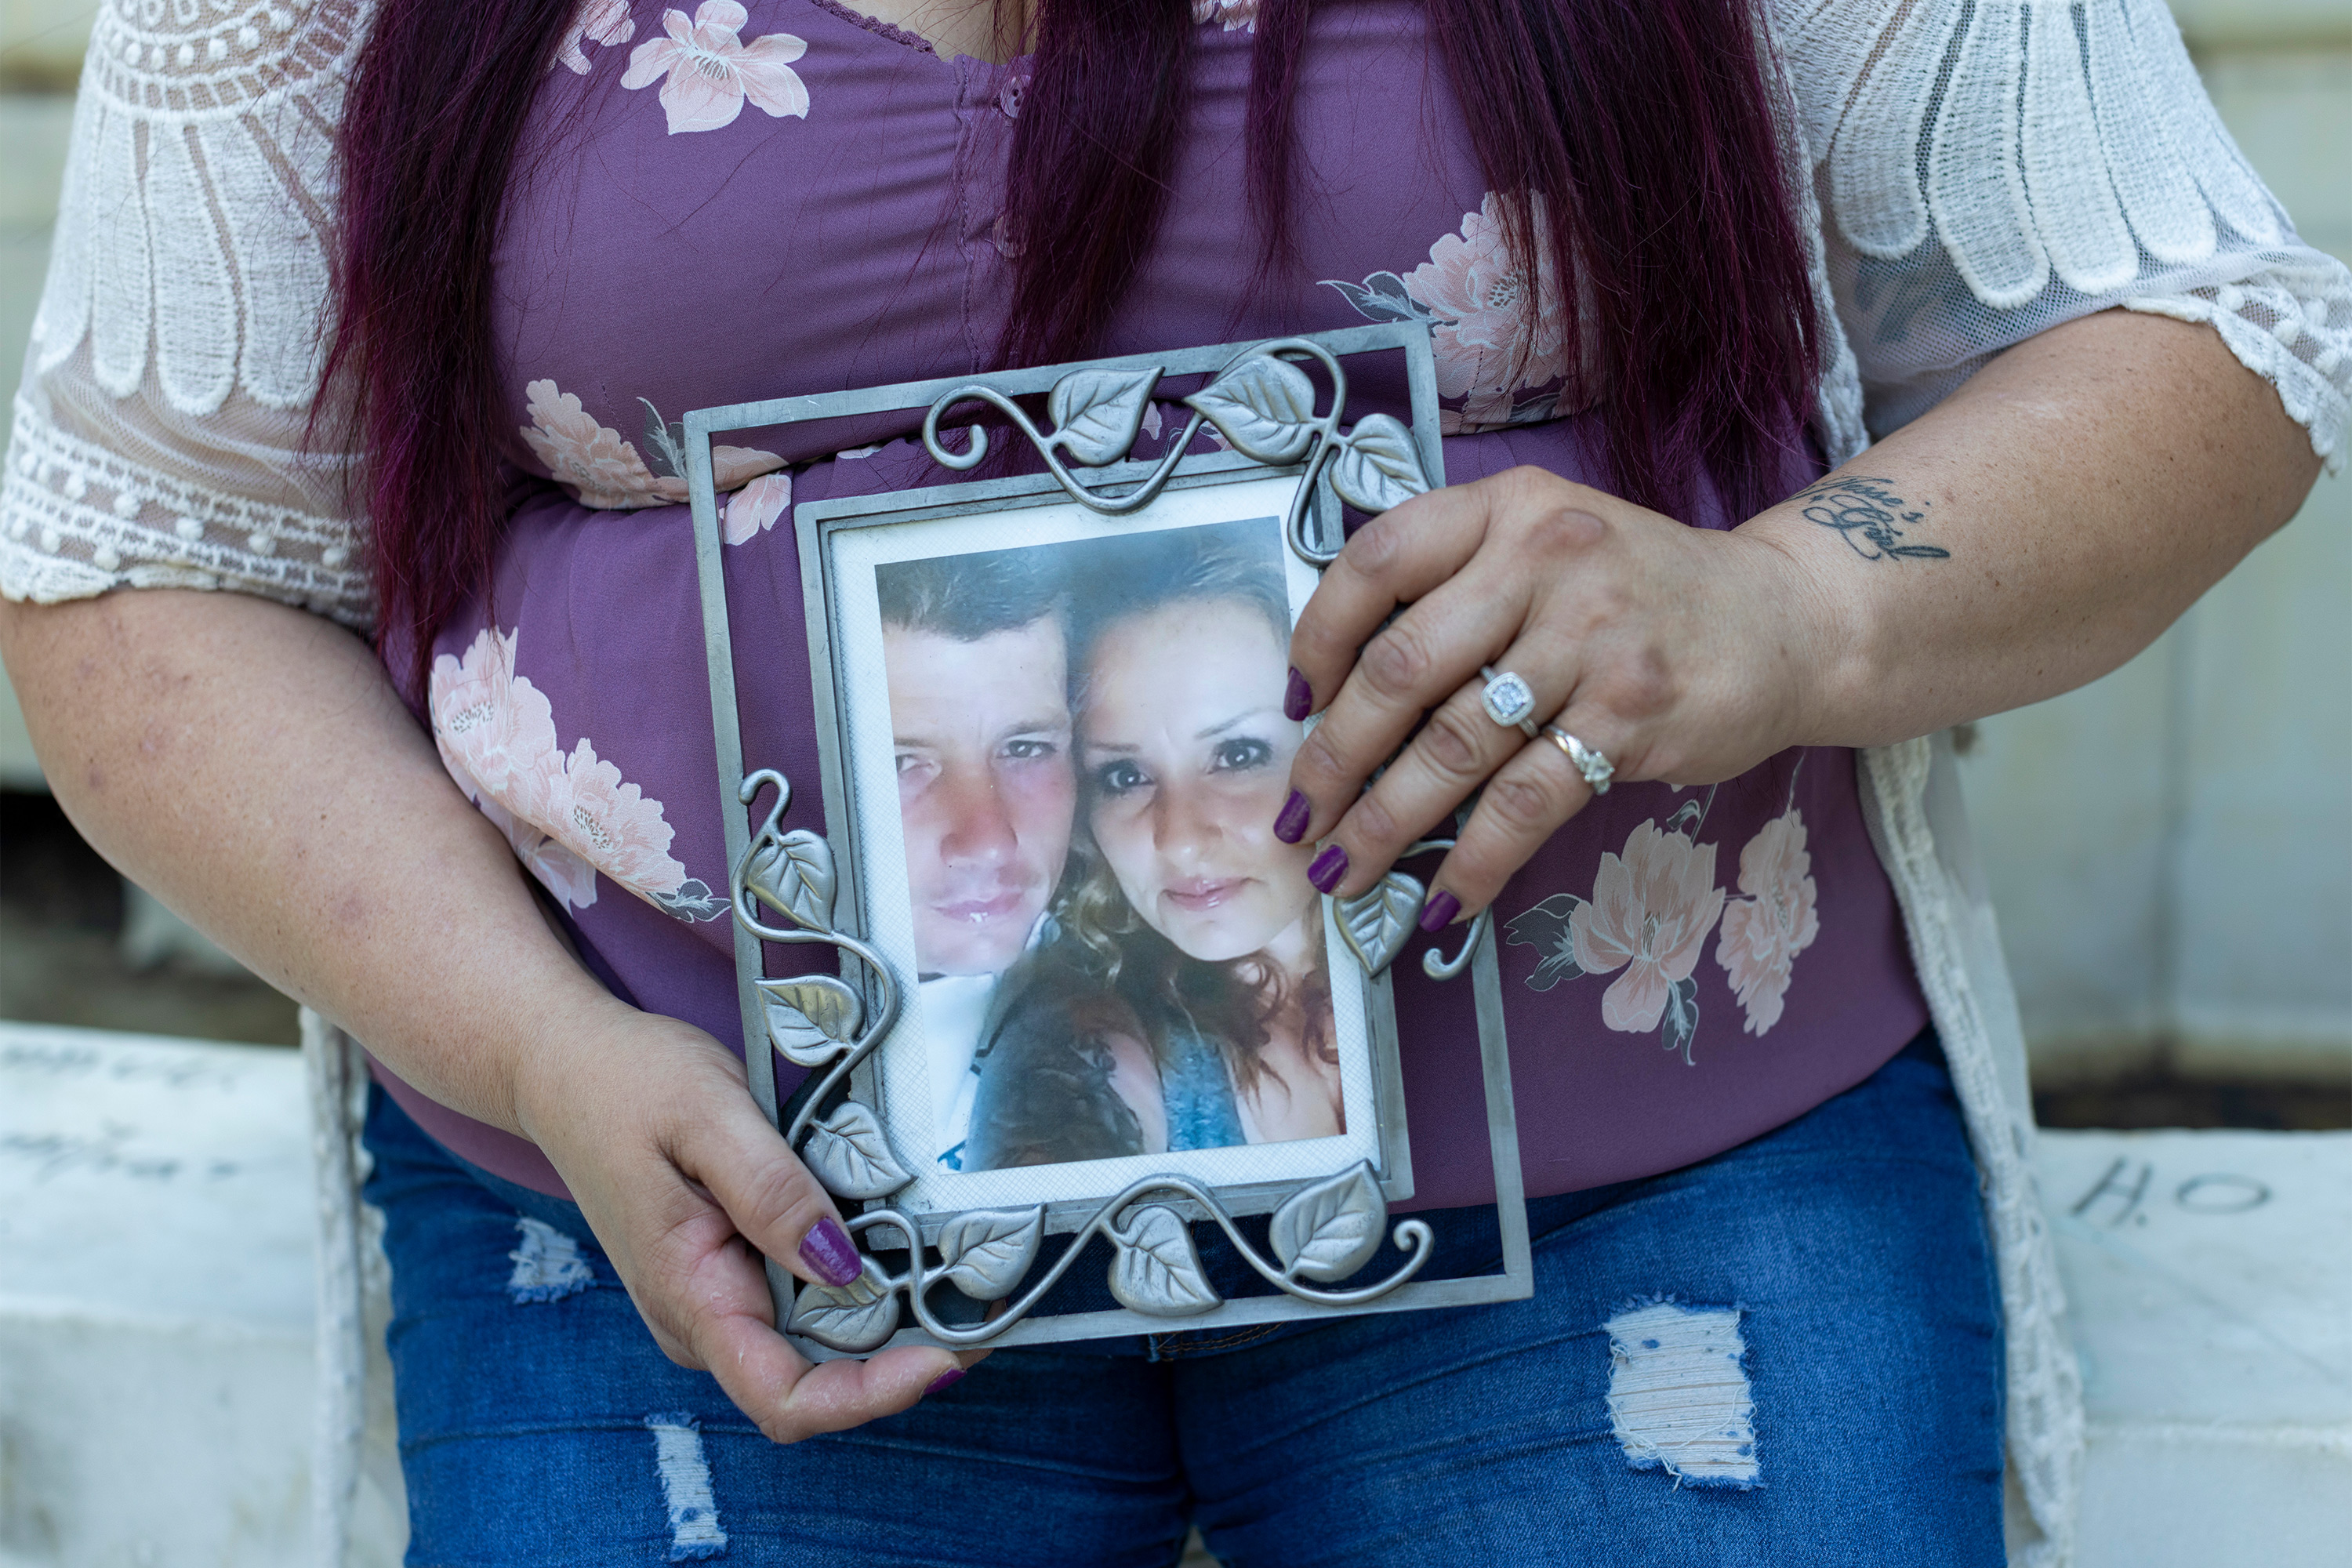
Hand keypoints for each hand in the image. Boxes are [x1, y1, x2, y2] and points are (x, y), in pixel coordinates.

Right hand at [512, 996, 977, 1439]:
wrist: (567, 1065)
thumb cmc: (627, 1084)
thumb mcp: (705, 1115)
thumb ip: (772, 1193)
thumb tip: (842, 1265)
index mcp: (690, 1297)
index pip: (785, 1397)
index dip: (873, 1394)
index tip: (947, 1355)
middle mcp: (705, 1320)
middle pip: (819, 1379)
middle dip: (905, 1354)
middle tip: (990, 1303)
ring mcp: (719, 1300)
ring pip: (822, 1344)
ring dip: (895, 1320)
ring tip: (969, 1272)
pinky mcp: (734, 1271)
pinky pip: (810, 1300)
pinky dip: (867, 1283)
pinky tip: (913, 1244)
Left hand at [1277, 466, 1818, 919]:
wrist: (1788, 620)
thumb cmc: (1642, 592)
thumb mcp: (1549, 545)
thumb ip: (1459, 587)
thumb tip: (1341, 697)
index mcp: (1507, 509)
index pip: (1376, 562)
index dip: (1318, 640)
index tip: (1297, 706)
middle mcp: (1545, 561)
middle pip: (1400, 668)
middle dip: (1334, 758)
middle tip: (1300, 819)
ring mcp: (1593, 639)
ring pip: (1454, 747)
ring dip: (1384, 824)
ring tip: (1344, 870)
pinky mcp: (1632, 717)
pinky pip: (1525, 803)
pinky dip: (1475, 863)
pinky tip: (1442, 900)